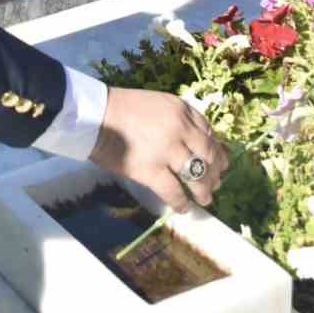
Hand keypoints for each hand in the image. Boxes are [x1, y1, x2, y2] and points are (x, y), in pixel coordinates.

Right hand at [89, 87, 229, 209]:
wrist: (93, 114)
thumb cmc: (121, 108)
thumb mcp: (157, 104)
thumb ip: (177, 120)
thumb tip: (194, 144)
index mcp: (181, 109)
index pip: (208, 132)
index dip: (217, 149)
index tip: (220, 161)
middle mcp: (179, 128)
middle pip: (208, 155)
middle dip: (215, 172)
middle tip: (216, 183)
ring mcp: (167, 150)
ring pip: (197, 175)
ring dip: (204, 190)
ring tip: (205, 199)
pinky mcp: (150, 170)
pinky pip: (174, 191)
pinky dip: (181, 202)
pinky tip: (183, 207)